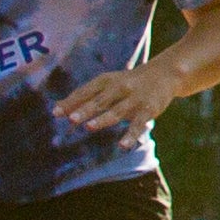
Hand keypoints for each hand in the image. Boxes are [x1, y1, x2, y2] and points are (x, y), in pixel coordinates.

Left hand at [61, 59, 181, 140]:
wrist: (164, 73)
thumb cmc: (128, 82)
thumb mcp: (107, 83)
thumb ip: (85, 96)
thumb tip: (57, 108)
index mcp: (106, 81)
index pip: (86, 91)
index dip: (72, 102)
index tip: (56, 113)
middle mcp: (120, 87)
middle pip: (100, 100)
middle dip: (86, 109)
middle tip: (71, 118)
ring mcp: (134, 99)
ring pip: (117, 111)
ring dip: (103, 119)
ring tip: (89, 127)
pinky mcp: (148, 109)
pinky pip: (138, 124)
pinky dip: (130, 135)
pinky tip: (123, 146)